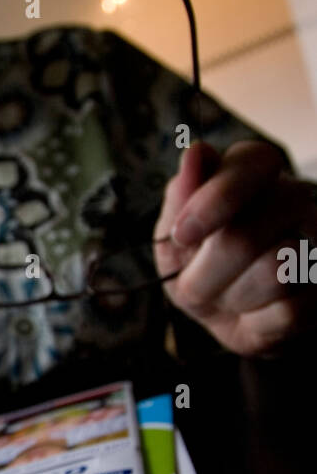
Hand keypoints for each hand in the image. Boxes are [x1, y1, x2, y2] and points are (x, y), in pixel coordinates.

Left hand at [154, 140, 316, 355]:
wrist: (234, 319)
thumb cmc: (200, 267)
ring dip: (234, 299)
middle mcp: (297, 199)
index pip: (254, 162)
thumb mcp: (176, 238)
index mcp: (254, 173)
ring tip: (233, 297)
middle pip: (247, 235)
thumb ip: (181, 198)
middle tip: (197, 287)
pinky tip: (259, 314)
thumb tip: (195, 151)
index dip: (216, 199)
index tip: (182, 235)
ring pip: (274, 272)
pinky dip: (260, 322)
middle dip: (205, 275)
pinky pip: (291, 310)